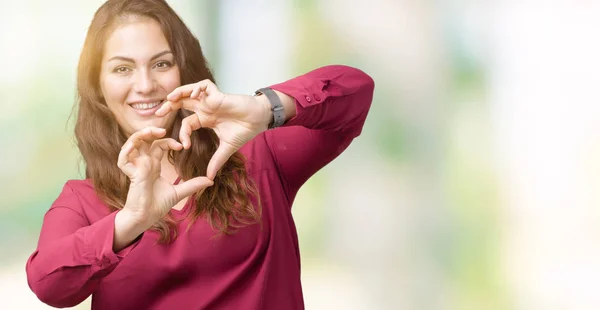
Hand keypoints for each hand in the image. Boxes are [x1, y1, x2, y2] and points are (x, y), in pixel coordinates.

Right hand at [117, 127, 213, 224]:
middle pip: (144, 141)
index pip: (159, 146)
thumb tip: (211, 181)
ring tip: (151, 131)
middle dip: (152, 132)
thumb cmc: (158, 205)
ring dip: (139, 136)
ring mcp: (136, 168)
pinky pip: (123, 159)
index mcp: (153, 166)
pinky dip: (126, 150)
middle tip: (163, 130)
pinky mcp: (131, 174)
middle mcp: (144, 164)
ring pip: (132, 144)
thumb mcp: (180, 192)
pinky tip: (134, 144)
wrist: (146, 218)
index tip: (181, 146)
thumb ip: (193, 184)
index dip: (168, 142)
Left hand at [155, 80, 271, 178]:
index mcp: (206, 119)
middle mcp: (206, 108)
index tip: (184, 145)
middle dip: (169, 106)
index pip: (187, 123)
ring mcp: (211, 100)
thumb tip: (209, 178)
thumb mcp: (227, 148)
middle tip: (157, 113)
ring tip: (169, 99)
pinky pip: (204, 85)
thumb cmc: (245, 131)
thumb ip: (217, 161)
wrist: (259, 120)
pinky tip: (193, 96)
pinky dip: (196, 88)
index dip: (183, 133)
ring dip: (178, 94)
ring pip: (189, 92)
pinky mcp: (218, 94)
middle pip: (182, 103)